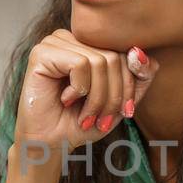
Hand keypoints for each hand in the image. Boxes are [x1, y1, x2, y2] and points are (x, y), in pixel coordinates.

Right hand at [15, 30, 157, 149]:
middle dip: (114, 95)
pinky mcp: (41, 53)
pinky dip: (79, 90)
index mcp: (89, 44)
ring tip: (86, 114)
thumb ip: (139, 76)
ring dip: (97, 98)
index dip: (130, 84)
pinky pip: (80, 64)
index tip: (125, 111)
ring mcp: (55, 43)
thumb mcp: (121, 101)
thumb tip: (141, 53)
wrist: (50, 144)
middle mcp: (72, 38)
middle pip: (114, 57)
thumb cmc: (82, 123)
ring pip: (99, 61)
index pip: (125, 53)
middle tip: (102, 119)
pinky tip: (66, 100)